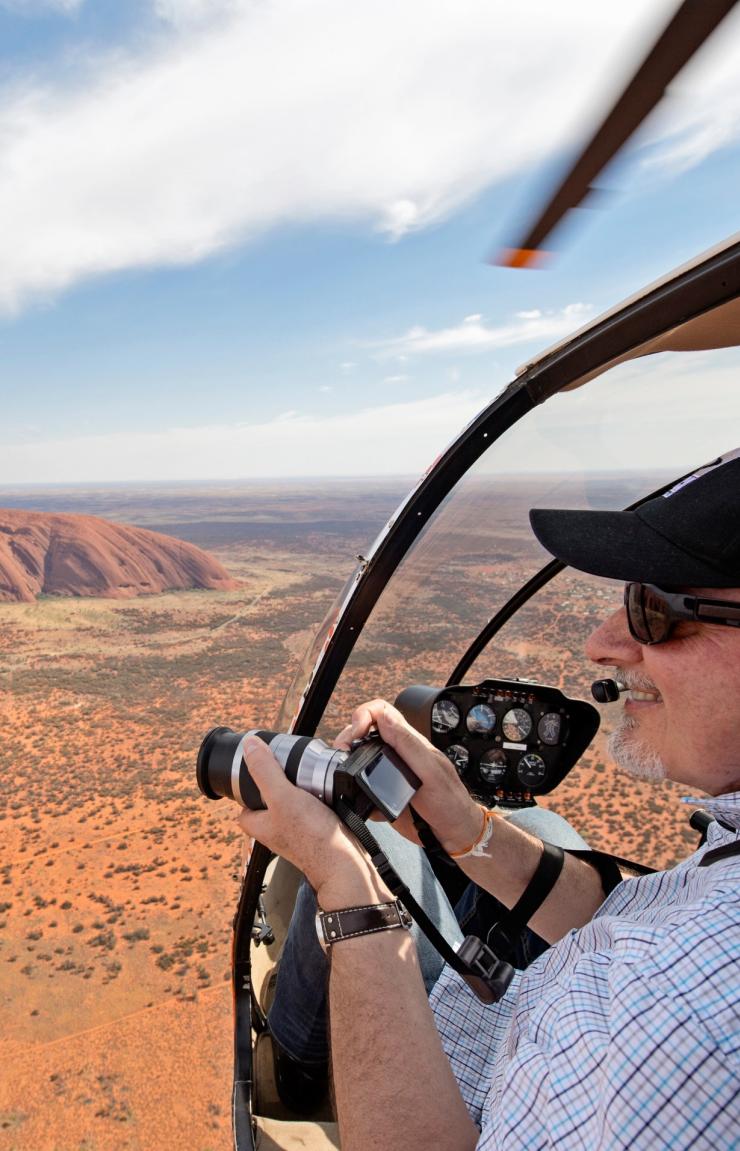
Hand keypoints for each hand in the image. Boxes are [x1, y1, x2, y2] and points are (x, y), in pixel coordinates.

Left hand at [236, 737, 390, 908]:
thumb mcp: (282, 796)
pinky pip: (311, 806)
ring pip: (293, 798)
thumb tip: (249, 746)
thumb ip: (264, 771)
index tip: (266, 763)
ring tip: (313, 780)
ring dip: (304, 786)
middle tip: (294, 769)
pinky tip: (328, 792)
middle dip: (283, 778)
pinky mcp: (313, 830)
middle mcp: (273, 828)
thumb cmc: (311, 838)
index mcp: (256, 824)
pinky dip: (319, 796)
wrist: (344, 863)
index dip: (253, 777)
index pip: (244, 795)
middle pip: (271, 793)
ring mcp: (294, 830)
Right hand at [334, 700, 483, 854]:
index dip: (364, 715)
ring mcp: (387, 773)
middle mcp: (396, 753)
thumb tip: (384, 717)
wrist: (452, 835)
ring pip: (359, 757)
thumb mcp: (430, 771)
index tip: (357, 733)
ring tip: (345, 773)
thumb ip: (408, 744)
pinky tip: (357, 797)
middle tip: (344, 753)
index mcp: (409, 742)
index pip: (381, 712)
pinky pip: (360, 785)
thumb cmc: (450, 802)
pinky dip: (353, 789)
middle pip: (364, 732)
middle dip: (348, 737)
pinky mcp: (381, 793)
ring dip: (347, 761)